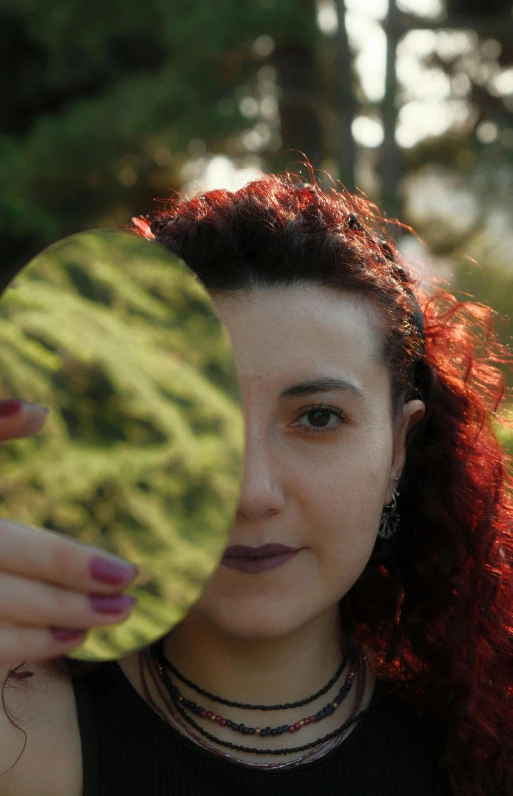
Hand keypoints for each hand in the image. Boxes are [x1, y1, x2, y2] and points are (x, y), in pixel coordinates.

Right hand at [0, 399, 138, 663]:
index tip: (128, 572)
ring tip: (96, 625)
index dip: (74, 564)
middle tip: (128, 606)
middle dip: (72, 604)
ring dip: (46, 635)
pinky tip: (52, 641)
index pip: (21, 548)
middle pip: (12, 597)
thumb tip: (41, 412)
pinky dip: (14, 650)